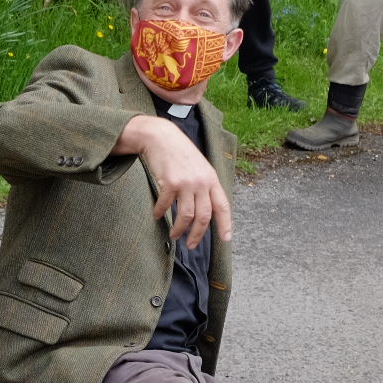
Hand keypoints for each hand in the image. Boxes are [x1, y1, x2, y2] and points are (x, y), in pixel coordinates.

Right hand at [118, 115, 231, 249]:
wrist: (161, 137)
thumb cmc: (180, 153)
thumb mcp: (199, 167)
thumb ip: (204, 186)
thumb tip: (205, 209)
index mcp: (211, 179)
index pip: (222, 206)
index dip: (225, 224)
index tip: (226, 239)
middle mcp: (201, 182)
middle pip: (203, 216)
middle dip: (197, 235)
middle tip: (191, 245)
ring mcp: (186, 182)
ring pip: (186, 216)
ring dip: (179, 229)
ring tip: (174, 235)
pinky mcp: (170, 182)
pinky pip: (166, 206)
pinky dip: (160, 213)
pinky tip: (156, 215)